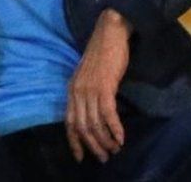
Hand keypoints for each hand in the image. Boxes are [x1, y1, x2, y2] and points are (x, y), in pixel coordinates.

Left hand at [66, 9, 130, 162]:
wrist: (109, 33)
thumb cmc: (102, 53)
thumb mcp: (88, 75)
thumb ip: (86, 93)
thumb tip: (93, 114)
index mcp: (71, 90)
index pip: (68, 122)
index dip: (74, 142)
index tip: (80, 157)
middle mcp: (77, 92)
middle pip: (82, 127)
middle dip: (93, 145)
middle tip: (104, 157)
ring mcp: (90, 89)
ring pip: (95, 123)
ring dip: (106, 140)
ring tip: (115, 149)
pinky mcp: (104, 86)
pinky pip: (108, 114)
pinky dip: (115, 128)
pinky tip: (122, 137)